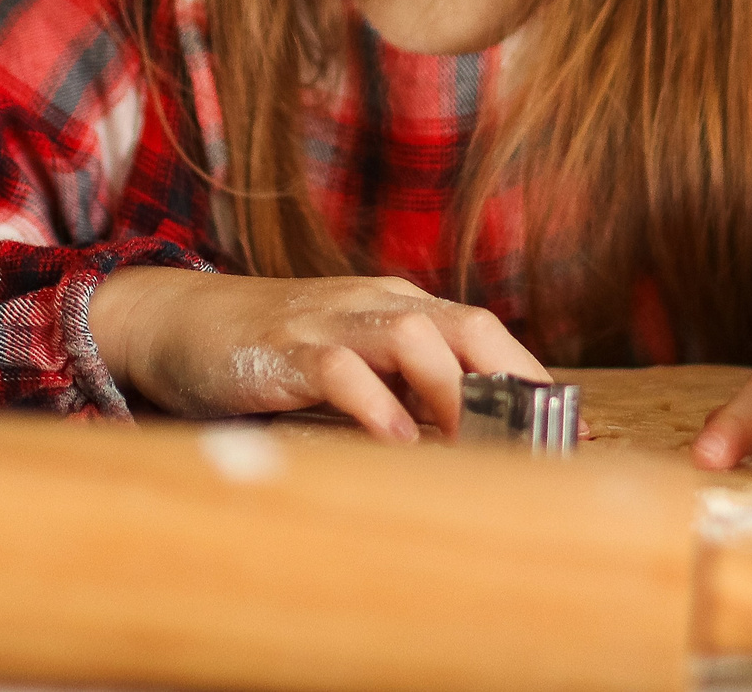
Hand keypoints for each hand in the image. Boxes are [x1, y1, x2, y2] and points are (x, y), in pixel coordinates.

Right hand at [86, 267, 549, 440]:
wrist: (179, 321)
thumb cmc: (276, 353)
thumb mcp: (352, 368)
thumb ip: (405, 394)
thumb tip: (471, 446)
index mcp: (402, 307)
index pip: (486, 333)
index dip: (534, 379)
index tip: (573, 430)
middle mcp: (376, 305)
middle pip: (467, 325)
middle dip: (512, 381)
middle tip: (540, 440)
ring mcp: (330, 322)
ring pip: (413, 336)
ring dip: (452, 392)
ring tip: (476, 445)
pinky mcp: (283, 349)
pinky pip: (339, 369)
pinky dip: (374, 404)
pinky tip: (395, 442)